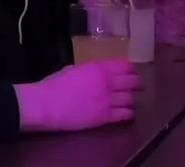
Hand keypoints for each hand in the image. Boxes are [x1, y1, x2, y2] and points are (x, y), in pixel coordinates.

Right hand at [16, 60, 140, 131]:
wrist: (47, 104)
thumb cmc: (55, 84)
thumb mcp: (74, 69)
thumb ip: (90, 70)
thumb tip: (99, 74)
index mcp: (99, 68)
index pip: (125, 66)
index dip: (131, 69)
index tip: (131, 72)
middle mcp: (107, 82)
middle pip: (133, 82)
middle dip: (137, 84)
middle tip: (137, 87)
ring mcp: (108, 100)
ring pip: (131, 99)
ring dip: (132, 99)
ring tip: (130, 101)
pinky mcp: (106, 117)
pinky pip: (125, 115)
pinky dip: (129, 114)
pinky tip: (128, 114)